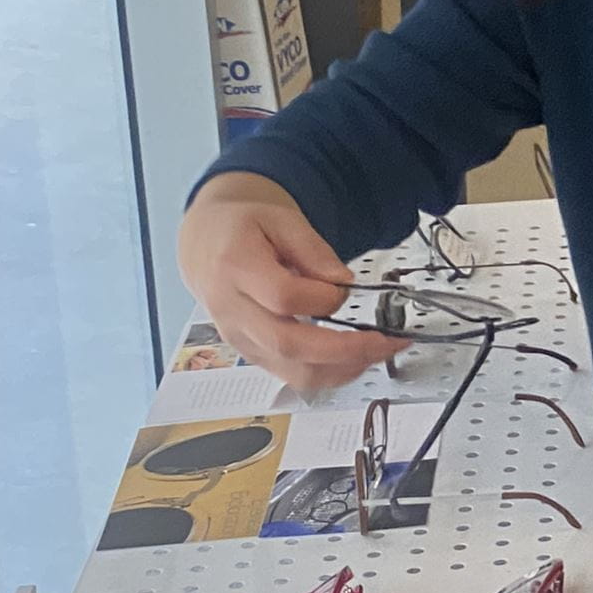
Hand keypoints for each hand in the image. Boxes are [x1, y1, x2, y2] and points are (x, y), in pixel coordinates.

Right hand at [176, 174, 406, 390]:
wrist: (206, 241)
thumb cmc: (242, 226)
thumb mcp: (279, 217)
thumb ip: (312, 249)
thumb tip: (342, 282)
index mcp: (236, 268)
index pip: (282, 297)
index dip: (321, 298)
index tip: (345, 287)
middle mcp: (232, 311)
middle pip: (288, 344)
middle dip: (346, 349)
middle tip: (386, 341)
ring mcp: (239, 338)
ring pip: (291, 371)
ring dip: (342, 369)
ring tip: (378, 352)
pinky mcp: (250, 353)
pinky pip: (290, 375)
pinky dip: (328, 374)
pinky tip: (355, 359)